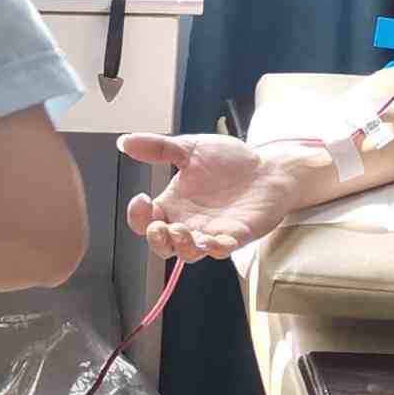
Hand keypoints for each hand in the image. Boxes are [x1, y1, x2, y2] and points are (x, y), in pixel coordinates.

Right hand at [117, 133, 299, 261]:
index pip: (145, 221)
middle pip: (163, 245)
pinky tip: (211, 241)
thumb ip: (159, 147)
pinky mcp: (235, 237)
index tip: (141, 198)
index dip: (137, 216)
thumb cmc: (230, 161)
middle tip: (158, 227)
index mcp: (173, 204)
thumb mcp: (190, 148)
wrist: (267, 168)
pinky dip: (214, 248)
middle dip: (156, 240)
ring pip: (189, 253)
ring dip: (181, 246)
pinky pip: (221, 250)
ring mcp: (211, 232)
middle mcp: (188, 223)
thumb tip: (125, 141)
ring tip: (180, 230)